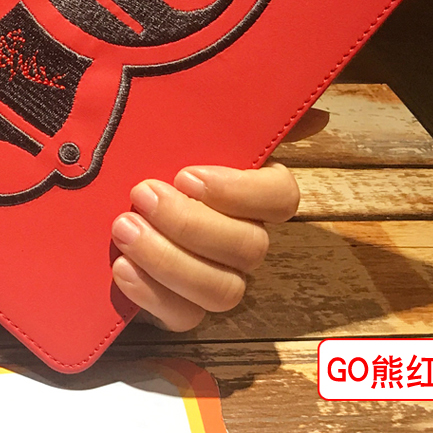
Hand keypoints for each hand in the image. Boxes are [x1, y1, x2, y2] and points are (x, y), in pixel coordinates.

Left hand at [110, 106, 326, 330]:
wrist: (116, 191)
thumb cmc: (164, 152)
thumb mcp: (196, 122)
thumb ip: (250, 114)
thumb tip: (317, 115)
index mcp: (256, 192)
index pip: (283, 198)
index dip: (240, 192)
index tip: (186, 175)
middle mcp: (246, 239)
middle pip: (249, 249)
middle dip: (191, 224)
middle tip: (143, 194)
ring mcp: (219, 277)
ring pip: (222, 291)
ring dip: (169, 260)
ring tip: (124, 227)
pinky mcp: (183, 307)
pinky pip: (184, 318)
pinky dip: (152, 296)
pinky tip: (122, 267)